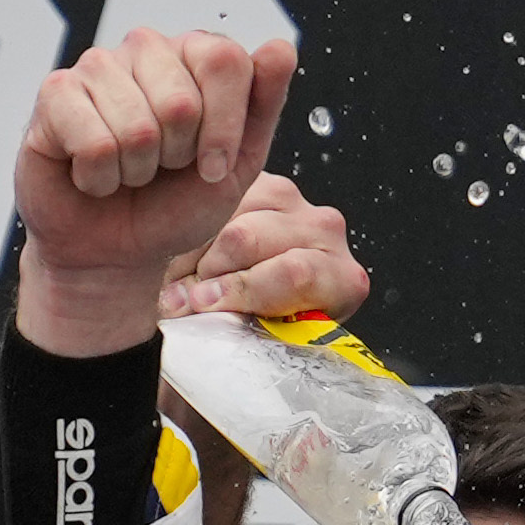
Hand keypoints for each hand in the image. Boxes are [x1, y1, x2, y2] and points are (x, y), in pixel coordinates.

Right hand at [10, 29, 297, 355]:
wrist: (116, 248)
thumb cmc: (177, 202)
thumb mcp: (238, 163)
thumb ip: (264, 104)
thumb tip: (281, 47)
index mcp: (197, 53)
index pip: (226, 61)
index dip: (224, 129)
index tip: (212, 166)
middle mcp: (147, 47)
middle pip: (181, 102)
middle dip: (178, 156)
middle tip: (161, 167)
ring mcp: (98, 65)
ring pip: (137, 128)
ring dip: (136, 172)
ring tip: (127, 171)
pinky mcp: (55, 93)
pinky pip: (94, 144)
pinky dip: (99, 178)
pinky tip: (92, 174)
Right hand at [168, 164, 370, 328]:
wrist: (264, 302)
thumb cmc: (267, 331)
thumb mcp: (260, 342)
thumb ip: (240, 329)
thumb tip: (193, 307)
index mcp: (342, 280)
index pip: (295, 273)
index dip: (240, 289)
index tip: (202, 305)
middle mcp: (327, 232)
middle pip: (249, 238)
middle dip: (207, 271)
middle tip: (182, 298)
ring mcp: (295, 201)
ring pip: (227, 216)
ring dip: (193, 252)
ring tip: (183, 279)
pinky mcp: (262, 181)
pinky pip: (216, 198)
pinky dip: (192, 229)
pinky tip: (188, 253)